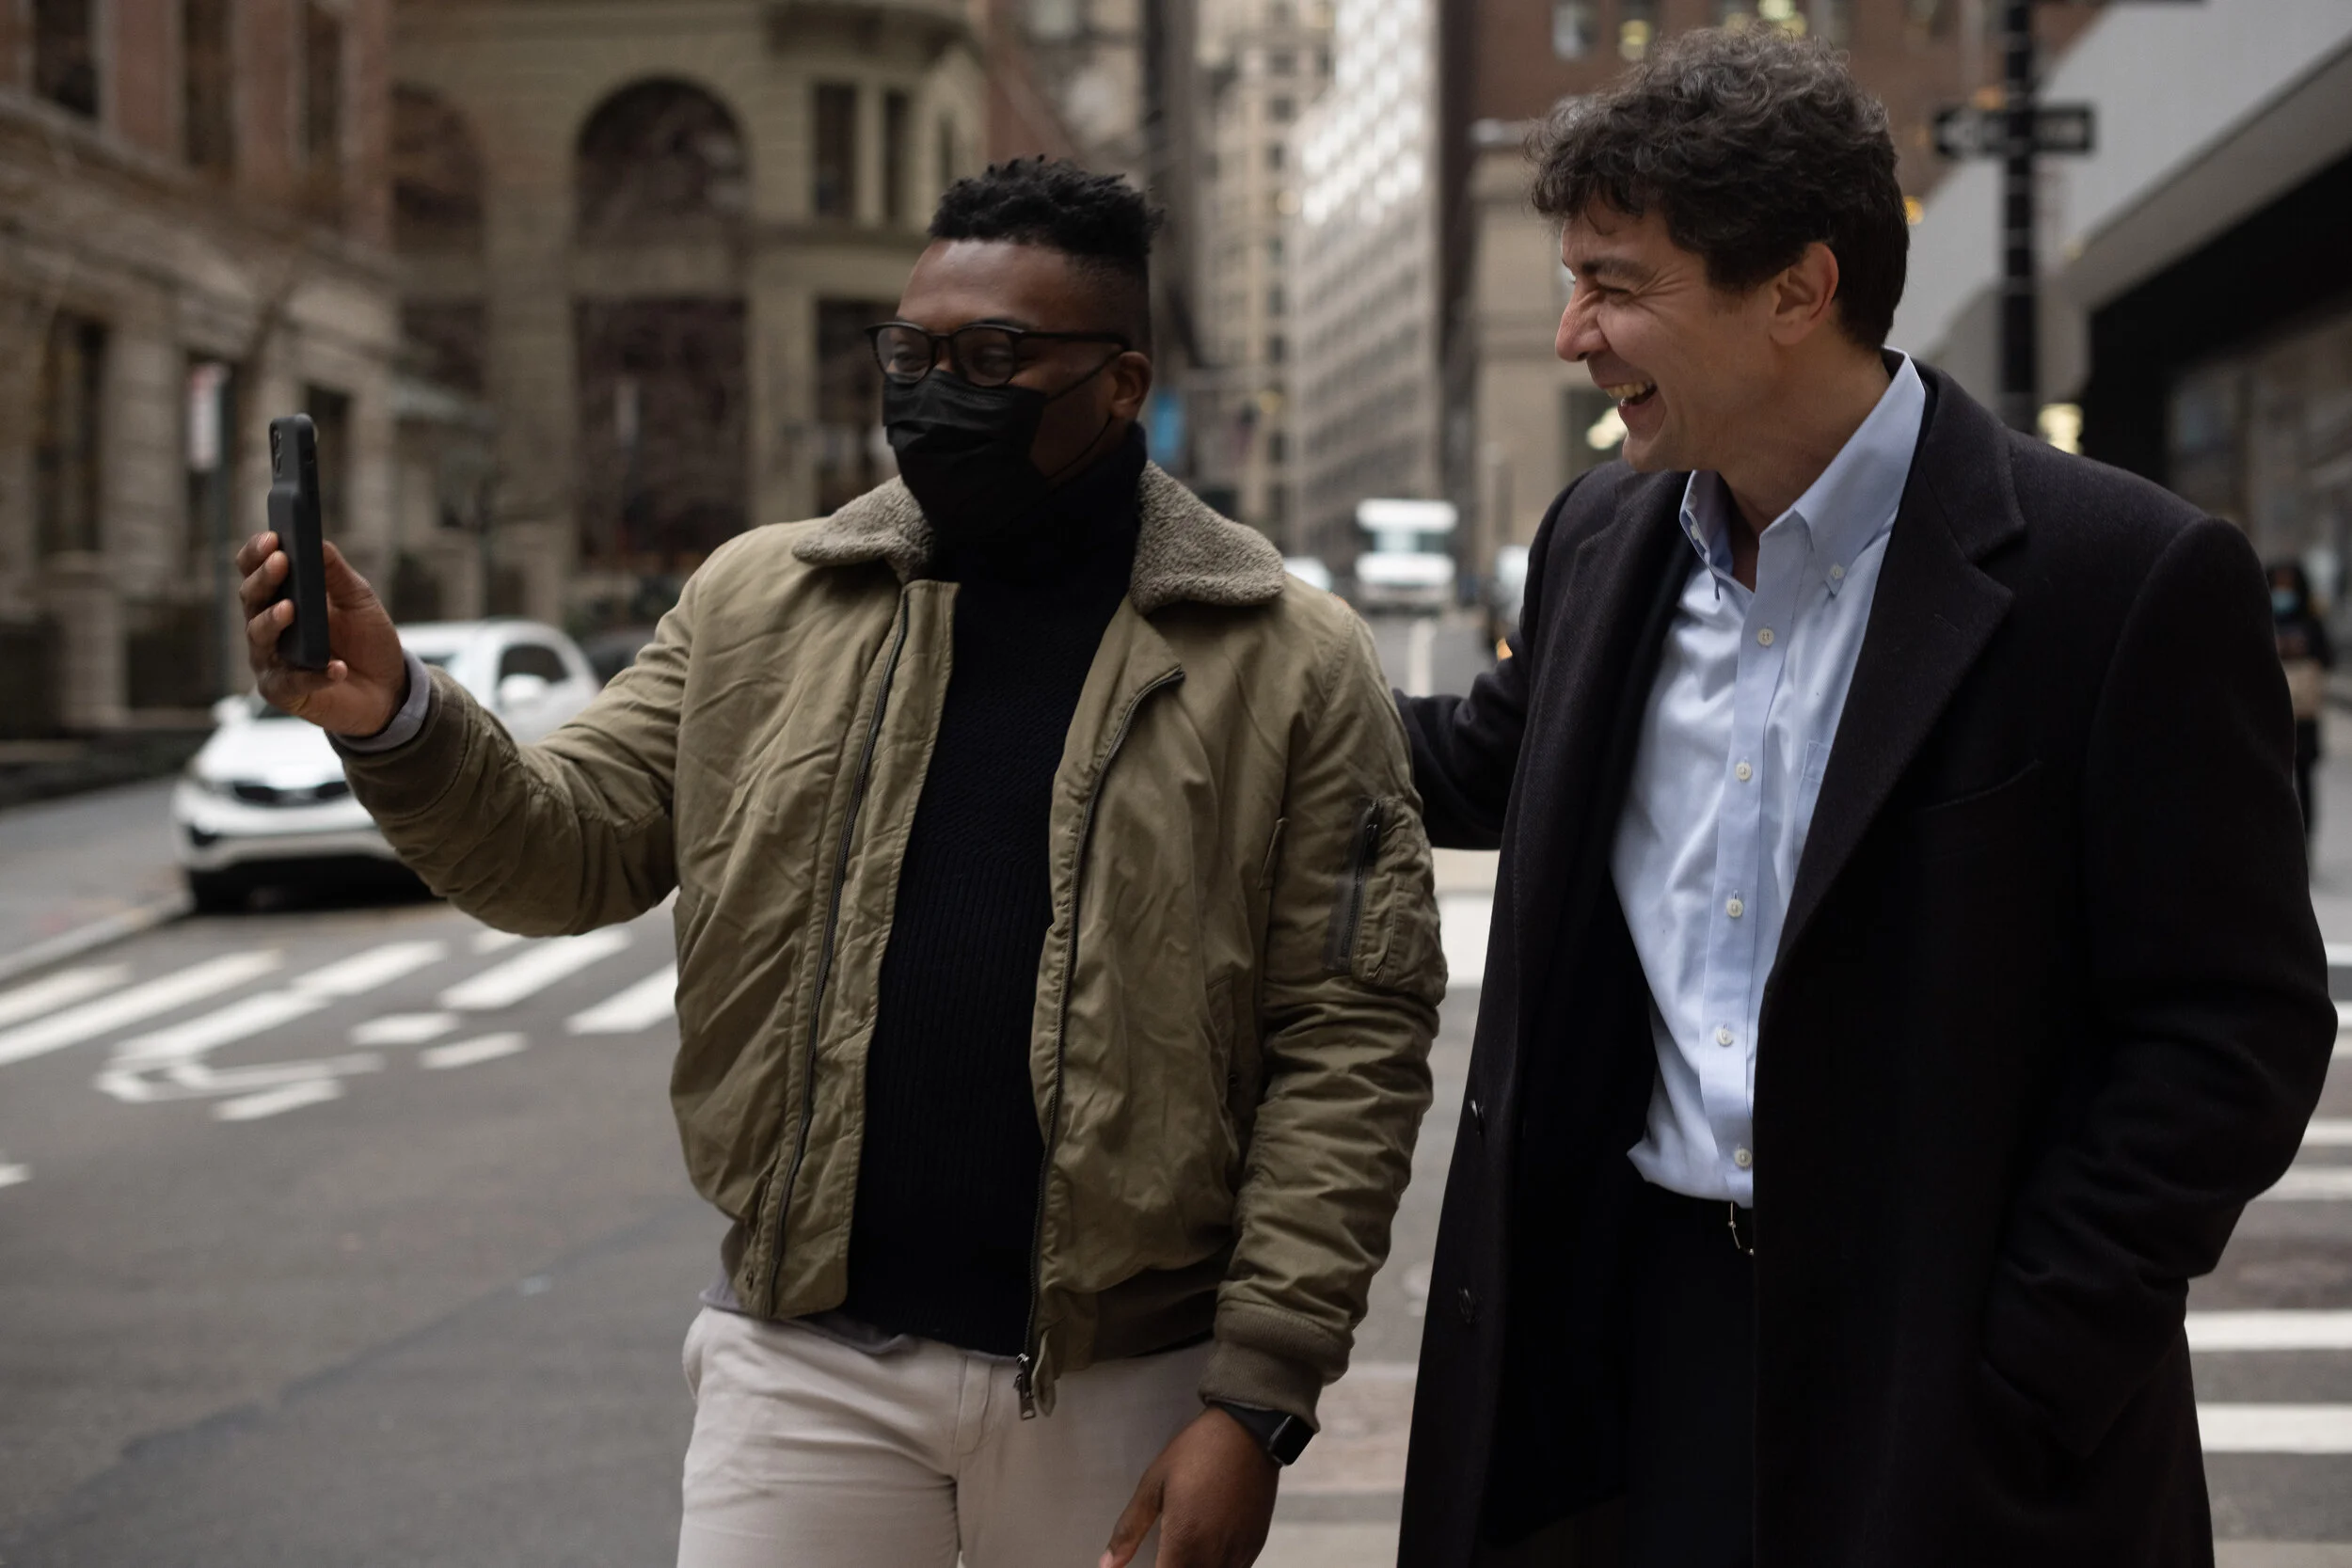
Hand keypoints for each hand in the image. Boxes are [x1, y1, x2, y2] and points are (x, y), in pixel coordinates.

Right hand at [234, 532, 407, 736]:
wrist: (388, 688)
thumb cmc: (366, 640)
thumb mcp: (358, 600)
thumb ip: (336, 574)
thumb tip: (319, 542)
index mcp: (279, 598)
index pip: (254, 571)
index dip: (258, 553)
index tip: (273, 537)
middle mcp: (267, 627)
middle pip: (251, 598)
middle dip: (264, 578)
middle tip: (281, 561)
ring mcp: (271, 660)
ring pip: (259, 636)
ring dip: (273, 620)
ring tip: (291, 608)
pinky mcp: (285, 692)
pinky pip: (293, 681)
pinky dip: (314, 674)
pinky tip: (336, 667)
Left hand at [1100, 1408, 1278, 1567]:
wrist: (1248, 1430)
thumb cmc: (1197, 1452)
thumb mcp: (1153, 1485)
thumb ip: (1129, 1530)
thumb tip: (1107, 1565)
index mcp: (1184, 1542)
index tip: (1145, 1564)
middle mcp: (1214, 1556)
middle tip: (1163, 1553)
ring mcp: (1238, 1554)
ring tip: (1181, 1550)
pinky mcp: (1254, 1547)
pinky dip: (1215, 1566)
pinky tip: (1205, 1549)